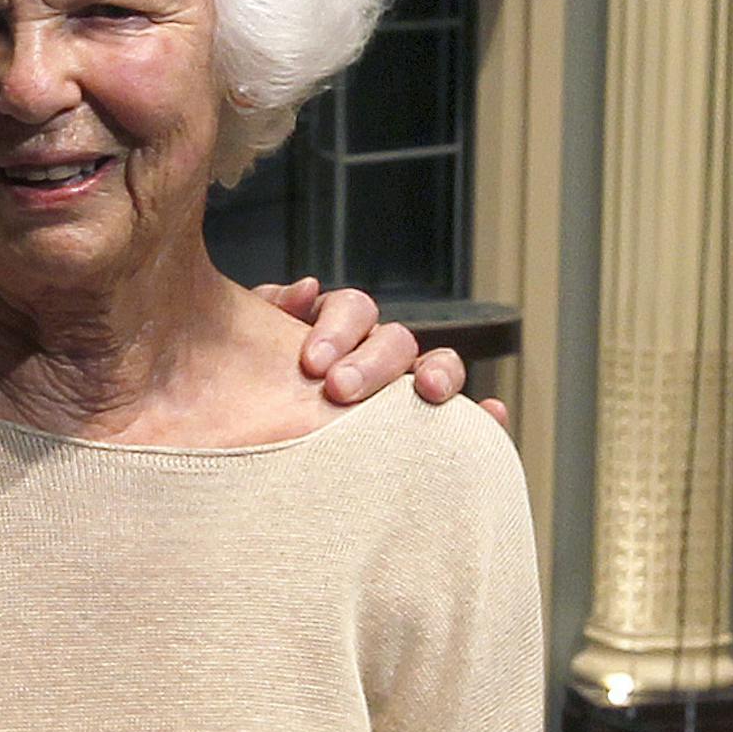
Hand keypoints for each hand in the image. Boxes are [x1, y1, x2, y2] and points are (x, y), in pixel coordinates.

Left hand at [255, 277, 509, 430]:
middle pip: (394, 339)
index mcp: (333, 330)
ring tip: (430, 390)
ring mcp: (400, 391)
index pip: (351, 309)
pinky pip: (463, 420)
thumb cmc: (240, 393)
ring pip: (437, 365)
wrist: (241, 443)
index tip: (311, 363)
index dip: (335, 329)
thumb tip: (305, 289)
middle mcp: (372, 354)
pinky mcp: (421, 431)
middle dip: (372, 362)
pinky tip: (492, 415)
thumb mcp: (241, 347)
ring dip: (439, 371)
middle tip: (340, 390)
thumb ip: (265, 309)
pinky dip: (483, 415)